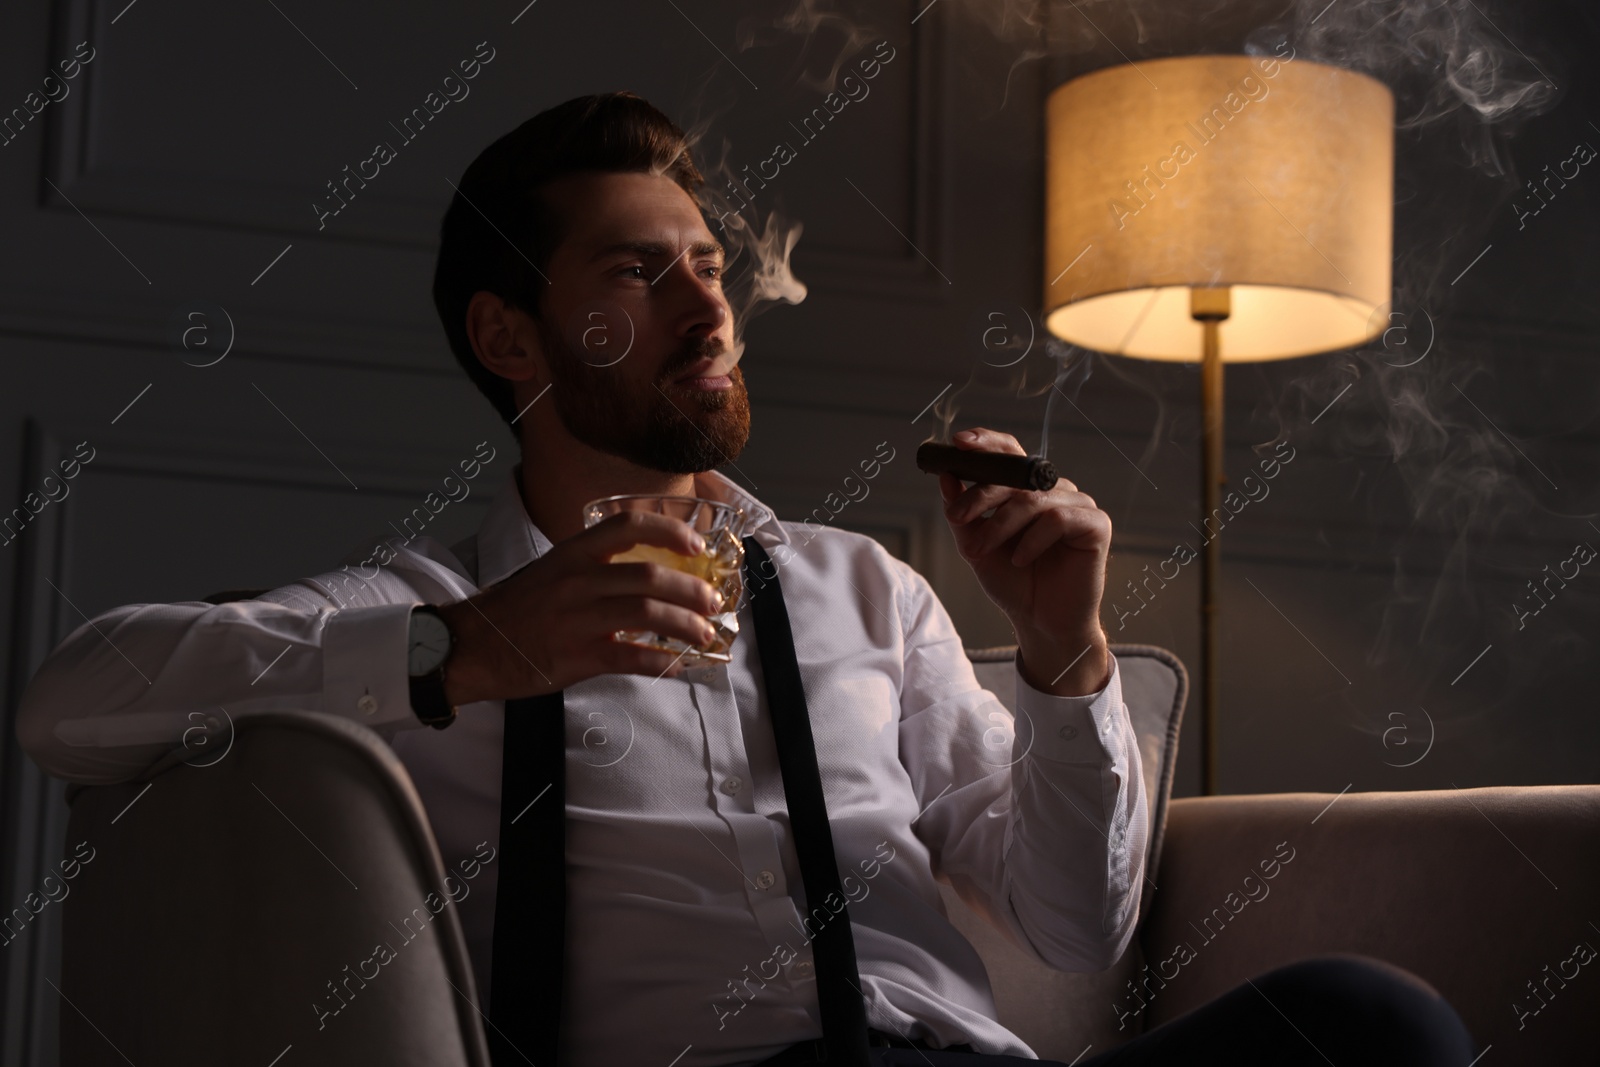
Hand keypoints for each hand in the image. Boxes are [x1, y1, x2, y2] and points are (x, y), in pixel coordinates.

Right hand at [435, 511, 724, 702]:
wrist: (470, 646)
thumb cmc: (514, 611)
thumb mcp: (551, 572)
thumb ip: (594, 569)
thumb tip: (649, 575)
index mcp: (572, 554)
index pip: (627, 526)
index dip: (668, 531)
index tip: (696, 545)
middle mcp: (577, 580)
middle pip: (649, 575)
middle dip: (691, 589)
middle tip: (712, 602)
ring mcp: (577, 619)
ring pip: (647, 615)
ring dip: (685, 625)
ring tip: (703, 634)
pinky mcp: (576, 656)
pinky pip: (630, 657)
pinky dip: (661, 662)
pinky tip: (678, 667)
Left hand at [938, 427, 1110, 694]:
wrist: (1041, 623)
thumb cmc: (1014, 583)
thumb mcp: (976, 546)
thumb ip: (962, 514)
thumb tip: (946, 476)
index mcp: (1027, 489)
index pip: (1010, 452)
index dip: (986, 442)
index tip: (958, 444)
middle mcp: (1054, 491)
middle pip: (1016, 473)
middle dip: (980, 494)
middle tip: (957, 519)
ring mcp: (1078, 505)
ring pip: (1032, 498)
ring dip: (1000, 525)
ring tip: (982, 551)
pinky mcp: (1096, 525)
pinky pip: (1058, 519)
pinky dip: (1032, 539)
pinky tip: (1020, 559)